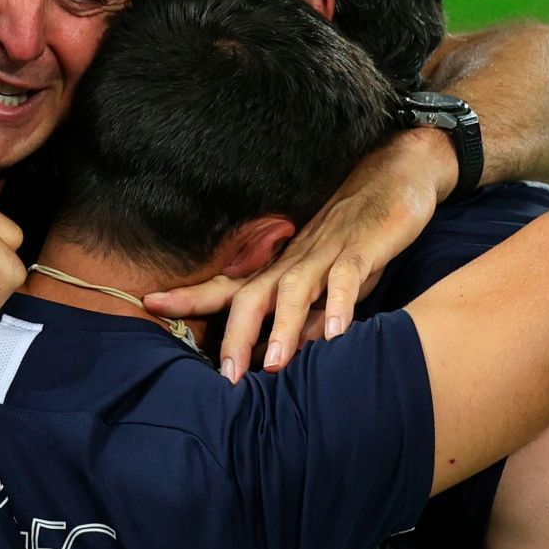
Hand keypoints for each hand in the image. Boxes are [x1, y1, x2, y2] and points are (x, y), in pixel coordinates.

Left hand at [145, 129, 455, 380]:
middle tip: (224, 376)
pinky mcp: (364, 246)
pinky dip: (342, 303)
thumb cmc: (357, 233)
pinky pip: (350, 276)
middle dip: (235, 335)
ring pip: (297, 289)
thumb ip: (303, 315)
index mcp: (281, 267)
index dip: (190, 296)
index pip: (228, 286)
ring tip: (274, 365)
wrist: (398, 172)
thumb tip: (281, 355)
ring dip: (283, 327)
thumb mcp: (325, 279)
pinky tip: (336, 333)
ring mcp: (328, 251)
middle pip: (254, 295)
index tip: (150, 306)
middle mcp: (296, 259)